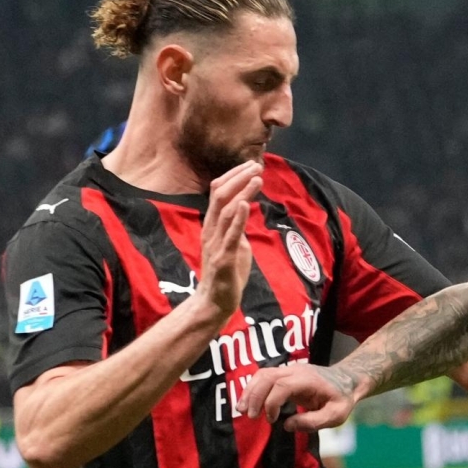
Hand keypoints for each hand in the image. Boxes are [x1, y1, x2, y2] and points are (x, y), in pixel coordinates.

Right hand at [201, 161, 262, 315]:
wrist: (215, 302)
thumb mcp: (235, 245)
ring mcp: (215, 243)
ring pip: (226, 211)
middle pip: (220, 195)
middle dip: (239, 178)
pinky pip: (230, 235)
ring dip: (242, 192)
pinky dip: (238, 218)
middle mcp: (211, 230)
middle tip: (257, 165)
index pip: (219, 192)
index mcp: (212, 225)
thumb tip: (246, 212)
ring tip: (257, 178)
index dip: (234, 176)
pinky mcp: (223, 258)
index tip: (252, 165)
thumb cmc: (227, 274)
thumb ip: (238, 227)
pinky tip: (245, 203)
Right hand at [239, 363, 360, 430]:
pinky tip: (248, 403)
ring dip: (249, 391)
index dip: (272, 403)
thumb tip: (286, 426)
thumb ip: (313, 422)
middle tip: (249, 416)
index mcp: (308, 380)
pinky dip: (253, 389)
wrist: (347, 380)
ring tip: (241, 410)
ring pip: (262, 374)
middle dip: (254, 395)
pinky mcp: (284, 374)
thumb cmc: (342, 399)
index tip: (271, 420)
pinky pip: (263, 377)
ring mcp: (289, 370)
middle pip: (267, 376)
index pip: (282, 386)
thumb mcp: (336, 415)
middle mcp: (296, 371)